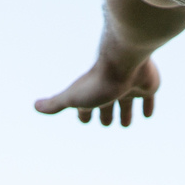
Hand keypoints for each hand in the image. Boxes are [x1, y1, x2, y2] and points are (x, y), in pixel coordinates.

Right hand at [34, 55, 161, 126]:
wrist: (125, 61)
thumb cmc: (98, 80)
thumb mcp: (73, 96)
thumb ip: (56, 103)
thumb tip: (35, 106)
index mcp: (94, 92)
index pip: (87, 105)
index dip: (84, 113)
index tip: (83, 120)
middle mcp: (112, 88)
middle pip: (107, 104)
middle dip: (105, 114)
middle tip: (105, 123)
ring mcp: (130, 86)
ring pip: (127, 103)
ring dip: (126, 113)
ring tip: (125, 123)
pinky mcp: (148, 85)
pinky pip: (149, 98)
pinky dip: (148, 106)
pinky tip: (149, 114)